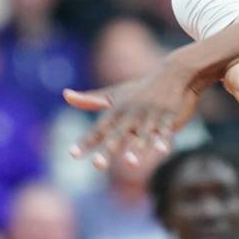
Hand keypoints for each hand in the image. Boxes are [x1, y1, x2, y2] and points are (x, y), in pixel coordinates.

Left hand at [62, 55, 202, 168]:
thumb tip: (65, 95)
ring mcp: (151, 116)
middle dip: (108, 149)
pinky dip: (163, 140)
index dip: (86, 142)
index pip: (98, 129)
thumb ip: (91, 99)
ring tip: (130, 163)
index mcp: (117, 110)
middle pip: (118, 134)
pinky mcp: (169, 117)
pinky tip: (162, 150)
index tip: (72, 154)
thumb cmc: (141, 88)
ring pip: (142, 135)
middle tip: (97, 165)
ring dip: (137, 149)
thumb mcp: (116, 93)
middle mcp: (132, 114)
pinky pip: (165, 131)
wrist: (173, 74)